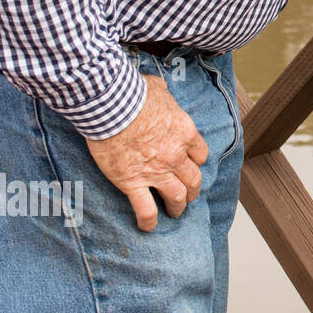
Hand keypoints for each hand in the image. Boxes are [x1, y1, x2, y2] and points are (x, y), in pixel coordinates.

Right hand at [84, 74, 208, 231]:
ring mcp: (156, 171)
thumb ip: (161, 91)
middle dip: (193, 188)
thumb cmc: (134, 93)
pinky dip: (148, 221)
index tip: (192, 164)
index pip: (200, 154)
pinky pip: (145, 208)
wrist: (112, 106)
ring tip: (175, 212)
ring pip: (176, 197)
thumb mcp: (157, 86)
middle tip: (189, 194)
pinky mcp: (132, 182)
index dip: (196, 161)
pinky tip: (147, 227)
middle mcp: (176, 155)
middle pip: (193, 179)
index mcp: (185, 133)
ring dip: (178, 206)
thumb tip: (156, 85)